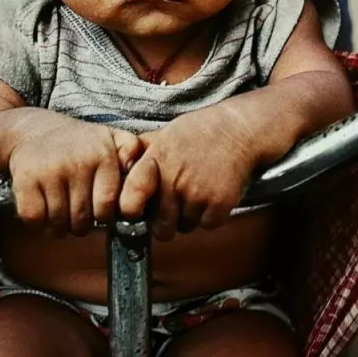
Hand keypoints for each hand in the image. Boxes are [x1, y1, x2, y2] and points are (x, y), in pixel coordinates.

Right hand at [7, 116, 142, 236]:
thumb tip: (139, 169)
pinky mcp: (25, 179)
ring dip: (58, 226)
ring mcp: (49, 171)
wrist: (33, 130)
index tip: (96, 210)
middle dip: (80, 225)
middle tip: (76, 212)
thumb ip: (131, 150)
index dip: (102, 216)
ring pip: (58, 223)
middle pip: (82, 221)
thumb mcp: (109, 138)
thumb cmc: (76, 143)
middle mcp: (77, 163)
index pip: (107, 207)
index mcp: (102, 155)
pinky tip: (42, 206)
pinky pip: (34, 218)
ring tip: (60, 210)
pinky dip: (37, 220)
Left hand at [120, 104, 279, 240]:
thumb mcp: (165, 134)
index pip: (129, 203)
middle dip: (166, 221)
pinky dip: (210, 216)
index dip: (132, 211)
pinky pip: (207, 225)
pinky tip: (212, 195)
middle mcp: (173, 181)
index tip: (137, 210)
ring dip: (189, 217)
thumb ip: (142, 153)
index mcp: (154, 163)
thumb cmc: (200, 130)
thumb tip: (118, 168)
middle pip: (160, 227)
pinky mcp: (220, 203)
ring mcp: (197, 194)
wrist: (239, 129)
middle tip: (175, 204)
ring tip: (197, 192)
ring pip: (185, 227)